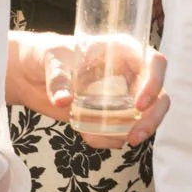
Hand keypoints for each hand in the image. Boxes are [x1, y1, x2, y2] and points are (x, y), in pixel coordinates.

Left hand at [5, 33, 170, 147]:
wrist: (33, 74)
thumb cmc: (47, 55)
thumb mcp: (52, 61)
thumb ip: (58, 79)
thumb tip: (63, 100)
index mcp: (123, 50)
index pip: (154, 62)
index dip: (154, 83)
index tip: (139, 105)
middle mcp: (130, 72)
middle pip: (159, 94)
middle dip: (153, 117)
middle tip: (136, 136)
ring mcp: (123, 95)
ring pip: (148, 114)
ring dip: (139, 131)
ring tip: (121, 141)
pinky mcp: (112, 114)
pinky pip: (123, 129)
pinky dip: (113, 139)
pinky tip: (93, 139)